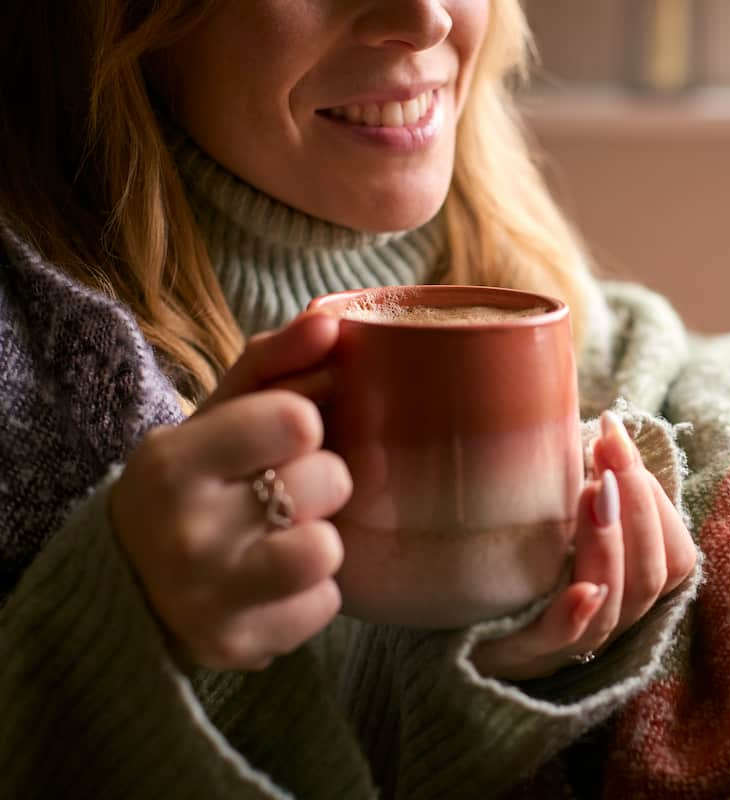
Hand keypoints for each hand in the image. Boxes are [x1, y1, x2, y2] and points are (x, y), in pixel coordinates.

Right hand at [110, 313, 351, 670]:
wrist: (134, 578)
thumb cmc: (198, 480)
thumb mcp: (220, 413)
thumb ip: (275, 361)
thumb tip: (332, 320)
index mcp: (173, 461)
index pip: (297, 420)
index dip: (305, 423)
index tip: (286, 435)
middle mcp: (184, 534)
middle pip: (328, 482)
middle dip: (321, 480)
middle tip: (284, 489)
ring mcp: (209, 599)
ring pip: (329, 550)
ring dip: (321, 537)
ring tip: (285, 534)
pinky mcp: (238, 647)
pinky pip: (326, 605)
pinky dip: (314, 591)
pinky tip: (277, 581)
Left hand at [472, 411, 696, 679]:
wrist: (437, 610)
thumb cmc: (506, 552)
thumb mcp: (552, 514)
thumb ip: (587, 484)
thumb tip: (606, 425)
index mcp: (623, 588)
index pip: (674, 557)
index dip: (657, 501)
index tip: (616, 439)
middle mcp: (607, 620)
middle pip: (651, 575)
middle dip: (637, 504)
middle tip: (608, 448)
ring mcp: (566, 643)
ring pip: (617, 604)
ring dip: (610, 543)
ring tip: (591, 489)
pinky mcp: (518, 654)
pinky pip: (559, 643)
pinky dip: (576, 616)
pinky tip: (583, 590)